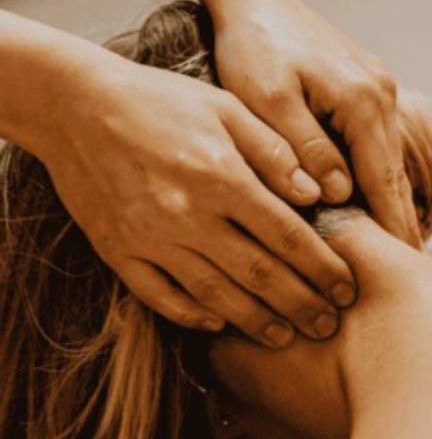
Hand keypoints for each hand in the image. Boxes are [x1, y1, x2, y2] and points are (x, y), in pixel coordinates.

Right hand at [42, 56, 355, 346]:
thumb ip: (274, 153)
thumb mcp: (226, 109)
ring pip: (214, 293)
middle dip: (300, 303)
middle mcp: (189, 215)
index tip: (347, 289)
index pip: (287, 234)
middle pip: (258, 273)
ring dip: (254, 320)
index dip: (322, 266)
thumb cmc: (161, 100)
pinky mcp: (118, 251)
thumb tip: (315, 195)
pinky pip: (159, 295)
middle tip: (329, 326)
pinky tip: (217, 325)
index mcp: (222, 176)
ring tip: (286, 338)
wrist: (77, 105)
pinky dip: (190, 314)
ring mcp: (150, 238)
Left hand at [213, 0, 419, 246]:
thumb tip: (336, 193)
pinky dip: (376, 176)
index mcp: (361, 101)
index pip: (382, 180)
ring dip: (390, 203)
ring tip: (396, 248)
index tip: (404, 267)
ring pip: (386, 160)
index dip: (392, 227)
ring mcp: (376, 91)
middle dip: (401, 223)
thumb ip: (305, 147)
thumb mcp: (268, 99)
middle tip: (411, 270)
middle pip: (394, 174)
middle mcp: (379, 96)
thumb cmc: (254, 46)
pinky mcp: (362, 90)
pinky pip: (374, 143)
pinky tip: (373, 199)